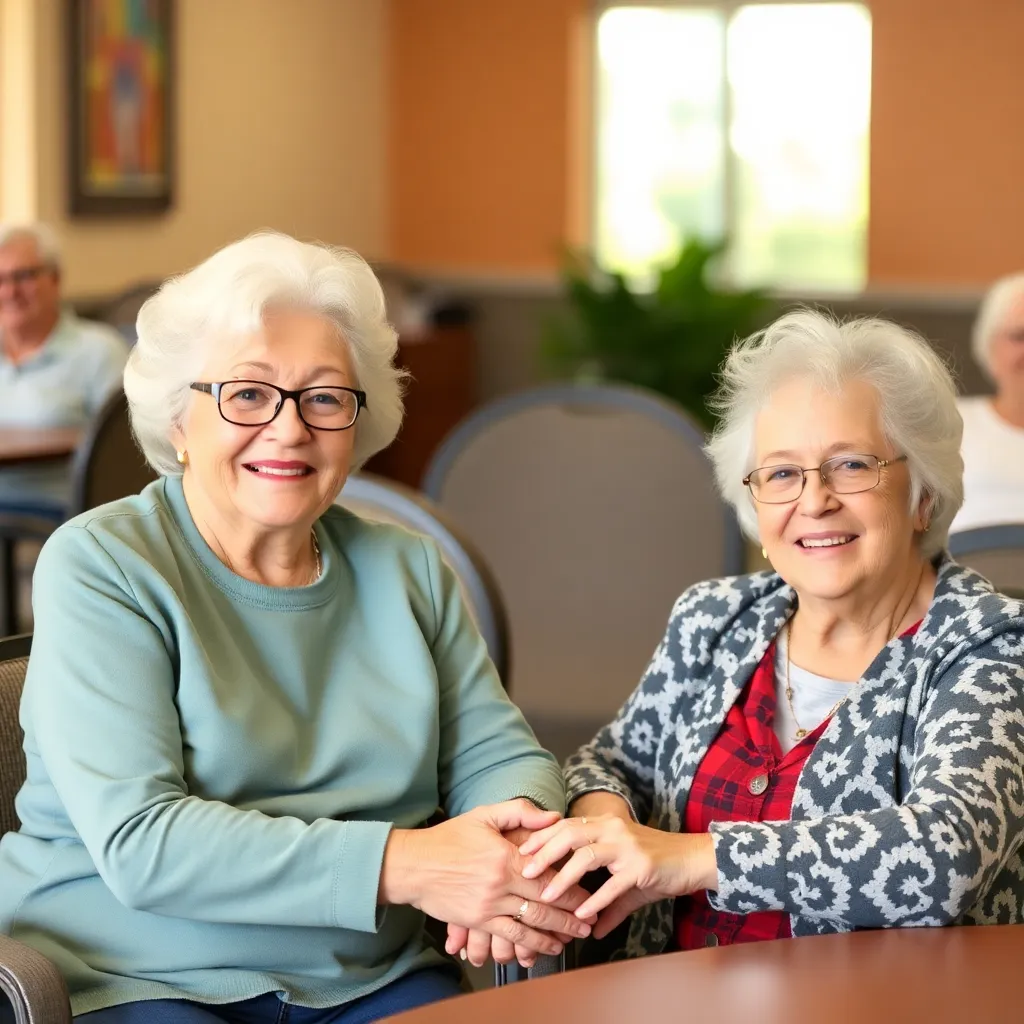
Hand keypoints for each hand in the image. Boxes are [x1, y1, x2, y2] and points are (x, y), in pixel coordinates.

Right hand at [379, 799, 594, 957]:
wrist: (414, 865)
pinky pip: (508, 936)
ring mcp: (488, 907)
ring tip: (574, 937)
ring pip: (530, 924)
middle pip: (544, 904)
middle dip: (571, 916)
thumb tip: (553, 817)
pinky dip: (529, 944)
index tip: (589, 895)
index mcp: (505, 858)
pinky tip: (543, 948)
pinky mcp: (476, 921)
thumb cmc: (449, 837)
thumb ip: (520, 813)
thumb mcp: (484, 815)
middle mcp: (500, 885)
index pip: (547, 876)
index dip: (571, 889)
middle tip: (590, 922)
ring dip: (556, 934)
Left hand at [518, 814, 716, 938]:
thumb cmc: (658, 866)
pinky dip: (596, 900)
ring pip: (586, 854)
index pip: (565, 824)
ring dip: (564, 876)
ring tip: (547, 894)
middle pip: (569, 833)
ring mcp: (627, 846)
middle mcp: (613, 829)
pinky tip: (582, 914)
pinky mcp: (642, 866)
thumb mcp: (626, 880)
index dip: (542, 836)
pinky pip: (613, 884)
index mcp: (604, 824)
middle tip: (524, 870)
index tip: (520, 851)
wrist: (693, 860)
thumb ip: (606, 902)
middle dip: (544, 851)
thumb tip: (589, 930)